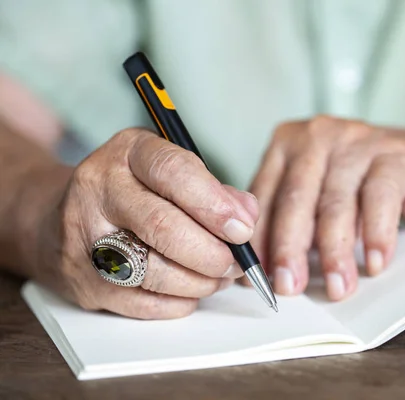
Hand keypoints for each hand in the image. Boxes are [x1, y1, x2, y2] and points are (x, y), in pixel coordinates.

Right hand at [30, 128, 258, 318]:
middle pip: (163, 227)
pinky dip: (179, 303)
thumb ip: (215, 191)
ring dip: (200, 282)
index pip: (174, 172)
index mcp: (128, 152)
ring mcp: (84, 237)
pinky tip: (191, 291)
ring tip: (218, 277)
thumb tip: (248, 216)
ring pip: (154, 272)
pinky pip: (143, 302)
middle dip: (212, 253)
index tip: (243, 230)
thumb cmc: (135, 193)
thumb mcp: (171, 173)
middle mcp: (99, 189)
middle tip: (237, 263)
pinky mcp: (83, 279)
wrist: (62, 217)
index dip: (214, 205)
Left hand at [248, 115, 404, 299]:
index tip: (255, 276)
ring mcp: (357, 142)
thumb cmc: (362, 183)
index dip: (259, 240)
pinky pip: (381, 198)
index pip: (264, 196)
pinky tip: (375, 262)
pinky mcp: (395, 156)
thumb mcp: (318, 194)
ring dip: (335, 252)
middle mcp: (318, 136)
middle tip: (288, 286)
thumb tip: (266, 269)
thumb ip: (291, 219)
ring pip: (336, 203)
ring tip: (337, 286)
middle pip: (295, 198)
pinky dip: (376, 235)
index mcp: (288, 144)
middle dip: (289, 248)